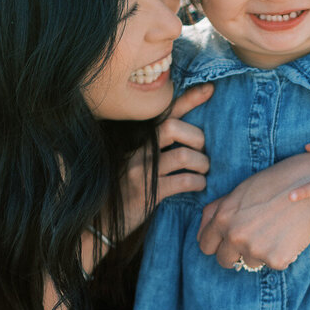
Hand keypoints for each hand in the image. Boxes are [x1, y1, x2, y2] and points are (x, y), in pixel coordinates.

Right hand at [119, 83, 211, 236]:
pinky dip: (198, 183)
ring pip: (184, 156)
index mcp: (137, 140)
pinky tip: (198, 186)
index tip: (210, 89)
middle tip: (201, 152)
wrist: (99, 220)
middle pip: (175, 127)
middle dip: (197, 138)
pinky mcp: (150, 193)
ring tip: (203, 171)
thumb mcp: (134, 163)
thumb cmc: (122, 191)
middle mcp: (138, 150)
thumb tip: (189, 140)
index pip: (165, 112)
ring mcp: (143, 171)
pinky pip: (184, 181)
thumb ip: (155, 149)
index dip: (189, 99)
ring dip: (202, 164)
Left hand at [197, 149, 309, 270]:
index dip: (216, 244)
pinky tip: (290, 235)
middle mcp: (235, 236)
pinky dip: (283, 254)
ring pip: (251, 262)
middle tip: (253, 239)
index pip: (205, 246)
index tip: (227, 242)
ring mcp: (255, 250)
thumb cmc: (274, 184)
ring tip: (277, 230)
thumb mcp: (239, 192)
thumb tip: (201, 234)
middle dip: (235, 253)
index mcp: (222, 218)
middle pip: (224, 261)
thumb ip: (217, 212)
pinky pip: (274, 264)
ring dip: (261, 252)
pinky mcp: (276, 259)